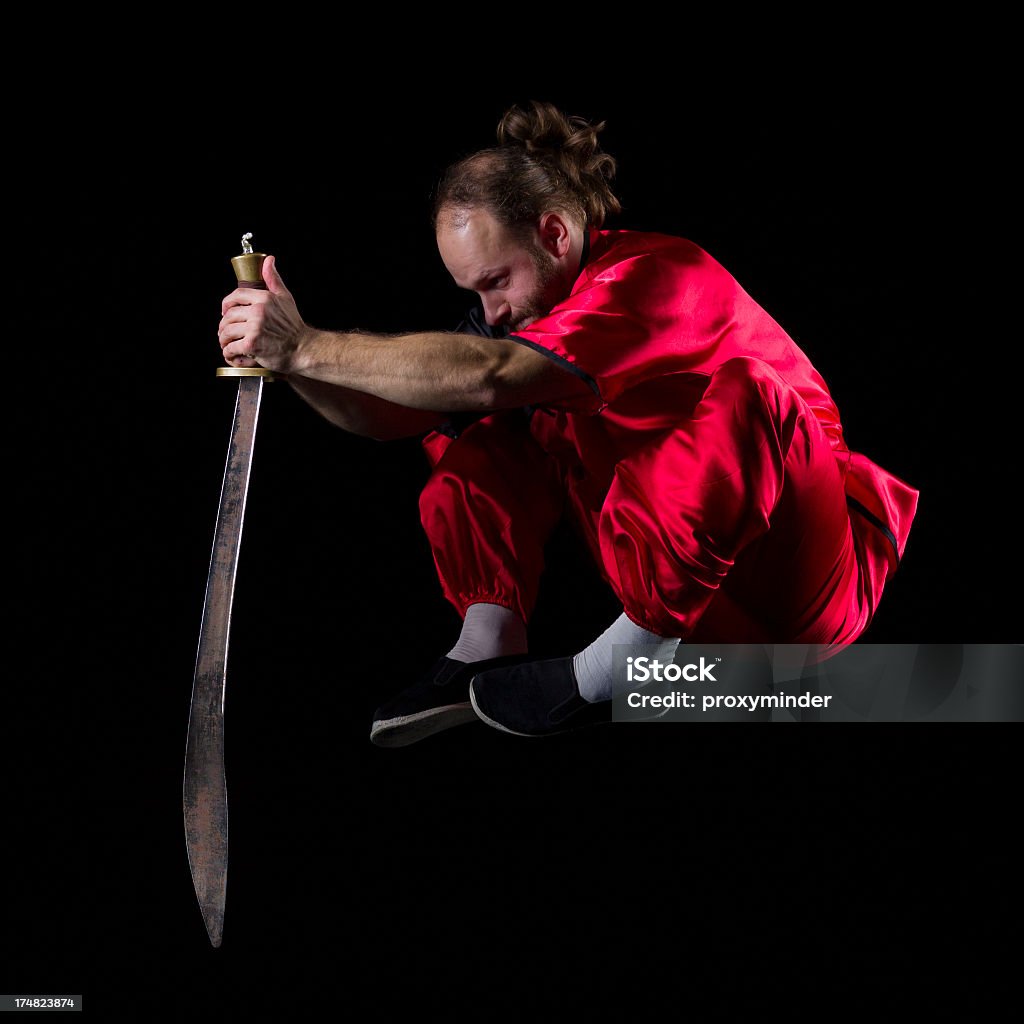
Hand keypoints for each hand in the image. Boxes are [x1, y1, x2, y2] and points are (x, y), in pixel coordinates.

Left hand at [218, 255, 307, 371]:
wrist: (304, 349)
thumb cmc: (294, 327)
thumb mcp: (285, 298)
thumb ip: (273, 279)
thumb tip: (268, 260)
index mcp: (264, 298)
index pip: (236, 296)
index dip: (226, 304)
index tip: (225, 312)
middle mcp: (258, 311)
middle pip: (228, 316)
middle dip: (224, 326)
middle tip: (226, 333)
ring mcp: (254, 328)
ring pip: (227, 332)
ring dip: (223, 340)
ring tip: (227, 345)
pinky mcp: (252, 345)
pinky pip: (231, 348)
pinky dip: (229, 354)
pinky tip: (233, 355)